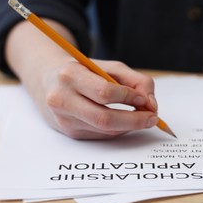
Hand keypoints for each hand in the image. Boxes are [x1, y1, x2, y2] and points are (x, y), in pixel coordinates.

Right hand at [41, 59, 158, 138]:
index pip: (104, 92)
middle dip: (134, 120)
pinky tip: (124, 121)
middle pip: (104, 118)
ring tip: (141, 117)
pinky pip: (101, 135)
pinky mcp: (69, 132)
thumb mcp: (109, 66)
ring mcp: (63, 119)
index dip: (129, 98)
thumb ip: (136, 81)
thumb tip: (151, 104)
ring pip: (105, 130)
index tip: (144, 99)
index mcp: (70, 76)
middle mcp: (62, 99)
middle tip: (153, 118)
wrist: (49, 81)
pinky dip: (118, 129)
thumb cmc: (84, 72)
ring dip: (129, 126)